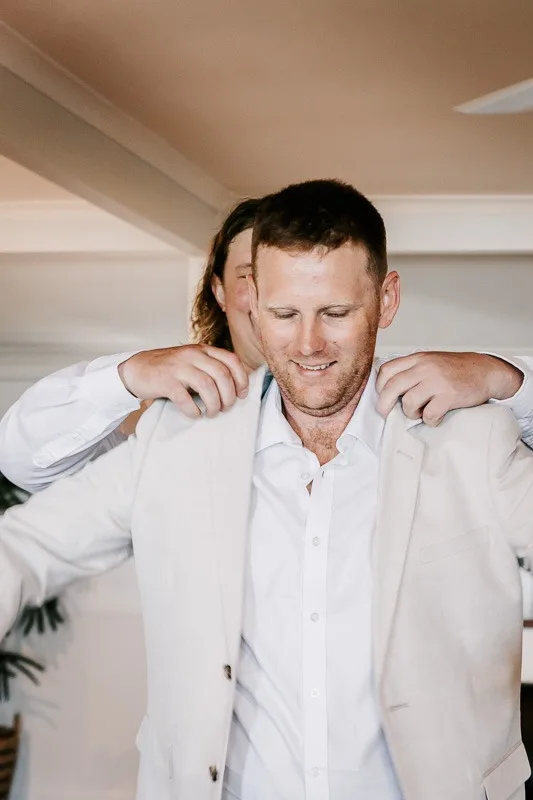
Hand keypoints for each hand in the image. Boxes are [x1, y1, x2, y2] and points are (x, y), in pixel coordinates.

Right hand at [118, 345, 248, 418]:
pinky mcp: (166, 382)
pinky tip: (195, 414)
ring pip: (207, 386)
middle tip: (226, 407)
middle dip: (229, 396)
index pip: (231, 360)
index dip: (242, 379)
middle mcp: (192, 355)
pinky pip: (186, 399)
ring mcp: (179, 367)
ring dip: (214, 404)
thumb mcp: (192, 360)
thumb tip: (236, 386)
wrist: (137, 369)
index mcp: (202, 349)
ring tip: (212, 412)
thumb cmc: (169, 369)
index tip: (242, 394)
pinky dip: (194, 410)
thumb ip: (210, 367)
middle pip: (222, 375)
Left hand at [376, 352, 522, 425]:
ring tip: (421, 412)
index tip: (382, 396)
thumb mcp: (431, 362)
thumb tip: (388, 389)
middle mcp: (425, 367)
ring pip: (408, 403)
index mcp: (418, 358)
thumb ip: (412, 371)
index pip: (387, 370)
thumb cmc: (457, 370)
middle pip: (391, 387)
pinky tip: (436, 417)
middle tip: (386, 413)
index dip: (379, 386)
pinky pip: (428, 415)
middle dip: (384, 404)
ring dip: (411, 413)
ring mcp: (437, 381)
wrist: (486, 371)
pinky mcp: (449, 395)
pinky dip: (430, 420)